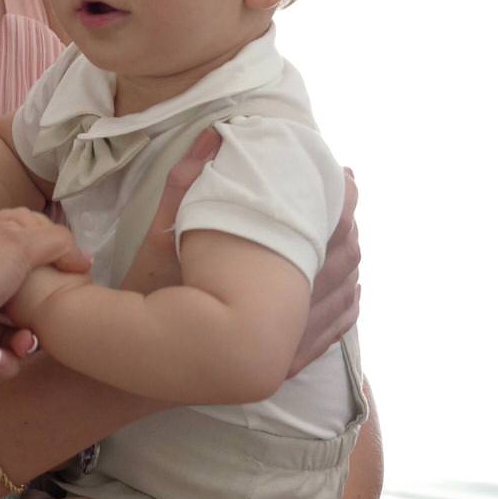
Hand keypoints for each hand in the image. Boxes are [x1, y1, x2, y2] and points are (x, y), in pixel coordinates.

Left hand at [0, 213, 91, 393]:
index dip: (45, 267)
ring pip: (10, 334)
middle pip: (19, 300)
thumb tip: (83, 258)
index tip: (69, 280)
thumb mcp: (14, 246)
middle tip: (47, 323)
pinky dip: (1, 362)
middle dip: (39, 315)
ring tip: (22, 345)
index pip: (19, 253)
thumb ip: (52, 244)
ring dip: (23, 343)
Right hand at [115, 132, 362, 378]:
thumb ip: (187, 182)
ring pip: (344, 294)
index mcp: (271, 273)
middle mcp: (294, 310)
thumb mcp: (161, 233)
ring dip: (351, 263)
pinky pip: (334, 330)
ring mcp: (295, 341)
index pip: (327, 229)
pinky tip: (349, 290)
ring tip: (348, 237)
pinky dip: (347, 305)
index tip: (344, 176)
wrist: (147, 364)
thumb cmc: (150, 295)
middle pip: (343, 260)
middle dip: (348, 226)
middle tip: (348, 198)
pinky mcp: (289, 363)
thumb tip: (213, 134)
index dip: (341, 200)